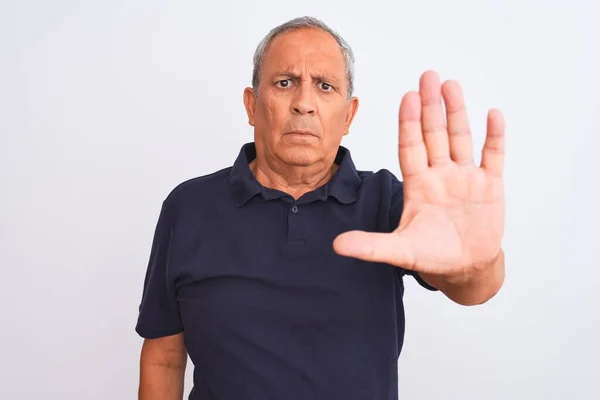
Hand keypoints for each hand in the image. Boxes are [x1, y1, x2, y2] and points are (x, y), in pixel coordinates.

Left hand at [333, 71, 504, 277]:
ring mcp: (465, 178)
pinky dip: (494, 137)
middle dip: (430, 106)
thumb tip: (337, 246)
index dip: (408, 122)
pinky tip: (493, 114)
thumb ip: (370, 246)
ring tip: (451, 86)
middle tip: (428, 76)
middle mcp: (440, 175)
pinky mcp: (489, 186)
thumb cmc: (431, 256)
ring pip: (461, 138)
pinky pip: (493, 156)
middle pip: (434, 134)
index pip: (411, 146)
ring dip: (457, 112)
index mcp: (418, 185)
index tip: (407, 97)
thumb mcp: (399, 251)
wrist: (465, 268)